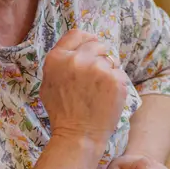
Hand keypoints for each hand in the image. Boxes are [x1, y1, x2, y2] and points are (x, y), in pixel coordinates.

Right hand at [41, 29, 126, 145]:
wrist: (78, 134)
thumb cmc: (63, 112)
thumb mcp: (49, 82)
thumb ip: (60, 62)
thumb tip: (75, 49)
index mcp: (57, 57)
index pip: (78, 34)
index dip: (87, 41)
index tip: (93, 49)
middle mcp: (77, 59)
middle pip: (98, 44)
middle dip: (100, 56)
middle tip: (98, 76)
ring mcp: (98, 68)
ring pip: (111, 59)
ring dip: (109, 71)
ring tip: (100, 90)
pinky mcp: (115, 79)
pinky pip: (120, 73)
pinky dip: (117, 83)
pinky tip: (108, 96)